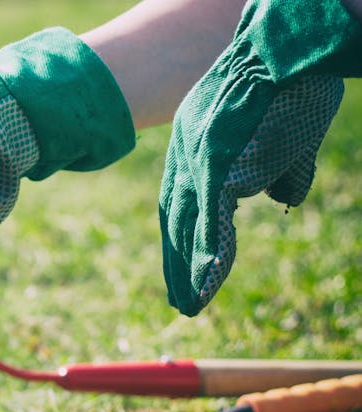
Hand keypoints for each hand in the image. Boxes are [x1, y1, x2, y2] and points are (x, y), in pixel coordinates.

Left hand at [160, 0, 361, 315]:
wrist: (285, 52)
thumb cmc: (289, 86)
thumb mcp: (280, 136)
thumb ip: (279, 169)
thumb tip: (281, 198)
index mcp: (196, 148)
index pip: (182, 203)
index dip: (183, 239)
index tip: (183, 271)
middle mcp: (188, 155)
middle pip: (176, 219)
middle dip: (178, 263)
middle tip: (181, 303)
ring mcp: (199, 159)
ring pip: (189, 224)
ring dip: (189, 269)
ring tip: (188, 305)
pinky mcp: (217, 163)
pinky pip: (210, 216)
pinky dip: (208, 251)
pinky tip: (206, 279)